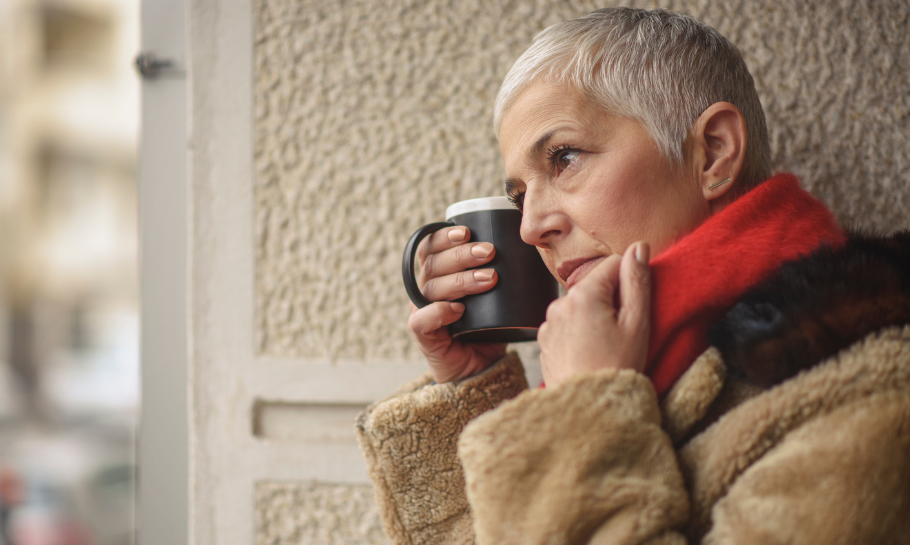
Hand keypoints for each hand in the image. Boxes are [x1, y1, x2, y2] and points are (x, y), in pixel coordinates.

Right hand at [407, 226, 506, 381]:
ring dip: (461, 280)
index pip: (430, 248)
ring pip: (431, 288)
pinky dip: (437, 312)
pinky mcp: (424, 337)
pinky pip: (420, 320)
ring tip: (489, 278)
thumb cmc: (490, 328)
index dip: (444, 236)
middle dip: (461, 255)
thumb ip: (503, 273)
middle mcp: (425, 291)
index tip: (467, 231)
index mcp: (437, 275)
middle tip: (489, 252)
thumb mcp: (497, 296)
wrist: (483, 368)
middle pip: (432, 264)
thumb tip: (528, 247)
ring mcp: (421, 312)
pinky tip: (457, 309)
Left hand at [538, 242, 650, 386]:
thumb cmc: (617, 368)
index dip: (630, 282)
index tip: (634, 309)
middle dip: (611, 301)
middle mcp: (559, 303)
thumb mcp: (637, 323)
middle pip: (594, 286)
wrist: (588, 411)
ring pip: (580, 306)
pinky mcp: (544, 341)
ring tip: (606, 347)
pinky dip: (579, 333)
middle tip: (622, 333)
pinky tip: (589, 354)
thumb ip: (637, 280)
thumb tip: (639, 247)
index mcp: (583, 294)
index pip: (613, 264)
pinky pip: (566, 325)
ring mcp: (548, 323)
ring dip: (594, 317)